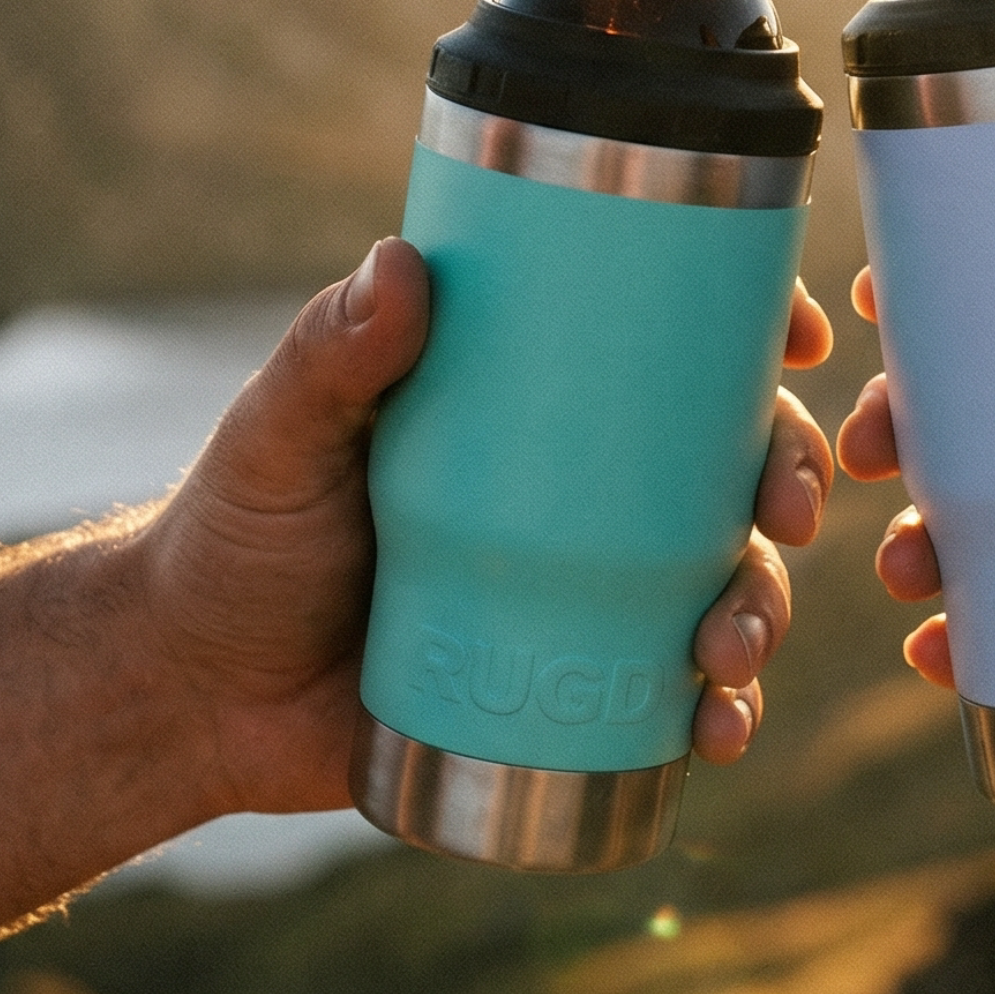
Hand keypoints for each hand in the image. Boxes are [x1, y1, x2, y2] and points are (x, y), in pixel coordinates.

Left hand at [145, 240, 834, 813]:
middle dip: (788, 478)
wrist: (192, 696)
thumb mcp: (282, 436)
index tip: (803, 335)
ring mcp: (586, 594)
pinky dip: (718, 712)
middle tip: (785, 509)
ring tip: (733, 650)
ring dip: (764, 607)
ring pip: (723, 580)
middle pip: (728, 463)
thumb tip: (403, 263)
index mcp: (535, 406)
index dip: (755, 332)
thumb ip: (331, 357)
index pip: (669, 349)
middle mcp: (583, 491)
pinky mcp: (575, 689)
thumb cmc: (234, 538)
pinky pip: (678, 695)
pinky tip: (716, 731)